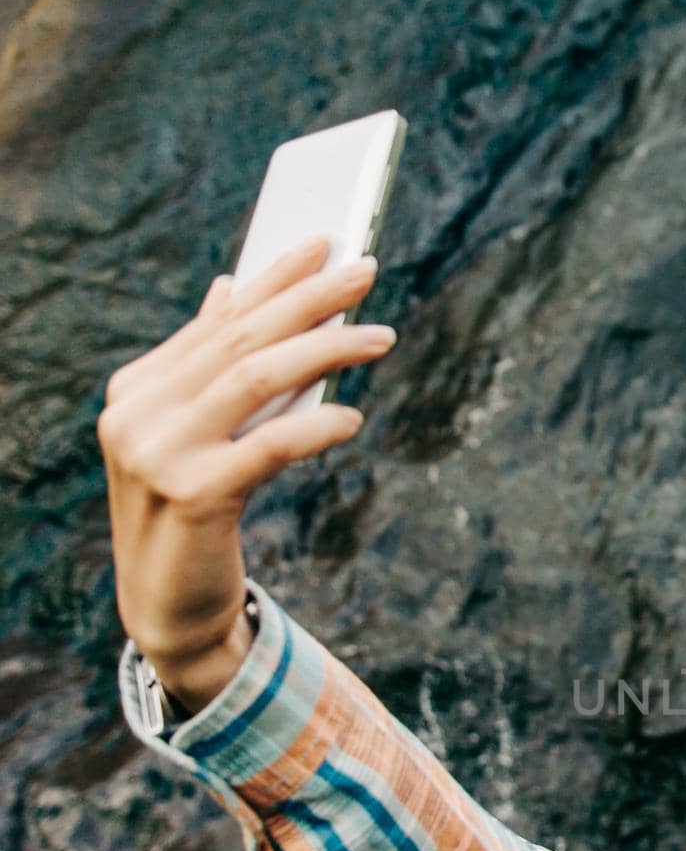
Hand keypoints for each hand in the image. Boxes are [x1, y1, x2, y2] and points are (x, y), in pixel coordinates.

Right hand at [97, 235, 396, 706]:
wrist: (169, 609)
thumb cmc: (194, 517)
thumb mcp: (194, 437)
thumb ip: (210, 369)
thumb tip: (228, 289)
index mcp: (138, 389)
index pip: (219, 319)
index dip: (274, 277)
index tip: (324, 241)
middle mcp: (138, 412)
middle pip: (241, 337)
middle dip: (309, 297)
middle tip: (367, 267)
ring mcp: (159, 453)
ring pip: (256, 378)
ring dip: (326, 349)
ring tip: (381, 335)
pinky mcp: (194, 496)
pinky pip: (269, 446)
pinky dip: (316, 426)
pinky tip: (353, 418)